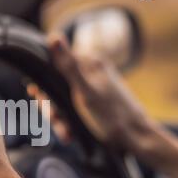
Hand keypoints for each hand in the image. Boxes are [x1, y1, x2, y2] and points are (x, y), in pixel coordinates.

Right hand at [46, 33, 177, 177]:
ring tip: (67, 133)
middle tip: (57, 120)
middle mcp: (89, 73)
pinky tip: (70, 135)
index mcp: (89, 63)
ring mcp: (90, 89)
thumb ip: (69, 66)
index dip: (44, 82)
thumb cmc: (113, 117)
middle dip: (51, 107)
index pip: (53, 63)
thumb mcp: (86, 92)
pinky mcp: (91, 105)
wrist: (137, 140)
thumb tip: (53, 36)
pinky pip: (70, 111)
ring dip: (59, 120)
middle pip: (55, 84)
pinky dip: (68, 124)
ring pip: (61, 101)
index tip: (41, 97)